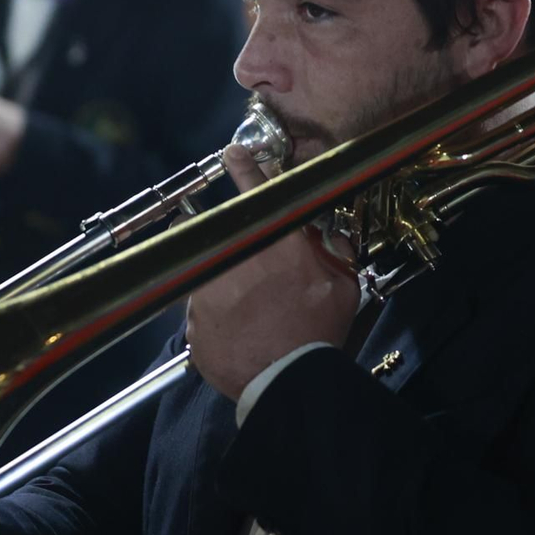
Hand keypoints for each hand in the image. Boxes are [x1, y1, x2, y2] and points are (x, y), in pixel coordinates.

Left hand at [185, 145, 359, 399]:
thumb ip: (336, 253)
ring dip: (220, 283)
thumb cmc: (317, 330)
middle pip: (214, 228)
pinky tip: (235, 335)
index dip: (243, 167)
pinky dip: (214, 318)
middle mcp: (234, 254)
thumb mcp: (343, 286)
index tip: (233, 154)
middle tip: (239, 261)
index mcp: (273, 241)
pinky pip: (198, 310)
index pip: (255, 189)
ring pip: (205, 270)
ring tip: (244, 313)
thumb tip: (330, 234)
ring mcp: (207, 286)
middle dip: (221, 235)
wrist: (286, 379)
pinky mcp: (191, 318)